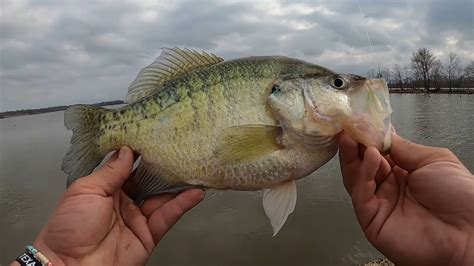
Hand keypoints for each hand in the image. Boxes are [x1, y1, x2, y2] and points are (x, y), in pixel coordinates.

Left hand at [24, 147, 203, 265]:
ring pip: (162, 197)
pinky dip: (182, 204)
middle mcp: (123, 203)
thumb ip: (111, 171)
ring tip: (192, 169)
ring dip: (178, 184)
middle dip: (163, 167)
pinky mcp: (149, 235)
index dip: (140, 154)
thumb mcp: (86, 190)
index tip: (154, 139)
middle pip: (149, 181)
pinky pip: (168, 217)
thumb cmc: (68, 229)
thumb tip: (127, 151)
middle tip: (178, 151)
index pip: (128, 168)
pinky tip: (194, 193)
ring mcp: (137, 219)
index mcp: (104, 190)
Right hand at [338, 132, 473, 265]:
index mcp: (404, 174)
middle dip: (354, 145)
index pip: (377, 153)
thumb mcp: (434, 161)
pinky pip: (361, 195)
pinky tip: (371, 156)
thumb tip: (381, 134)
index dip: (367, 138)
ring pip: (356, 179)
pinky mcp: (372, 220)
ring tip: (350, 137)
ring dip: (352, 156)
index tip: (359, 121)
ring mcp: (379, 205)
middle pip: (362, 165)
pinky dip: (363, 174)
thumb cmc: (461, 198)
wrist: (469, 233)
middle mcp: (389, 189)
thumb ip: (404, 148)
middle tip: (347, 127)